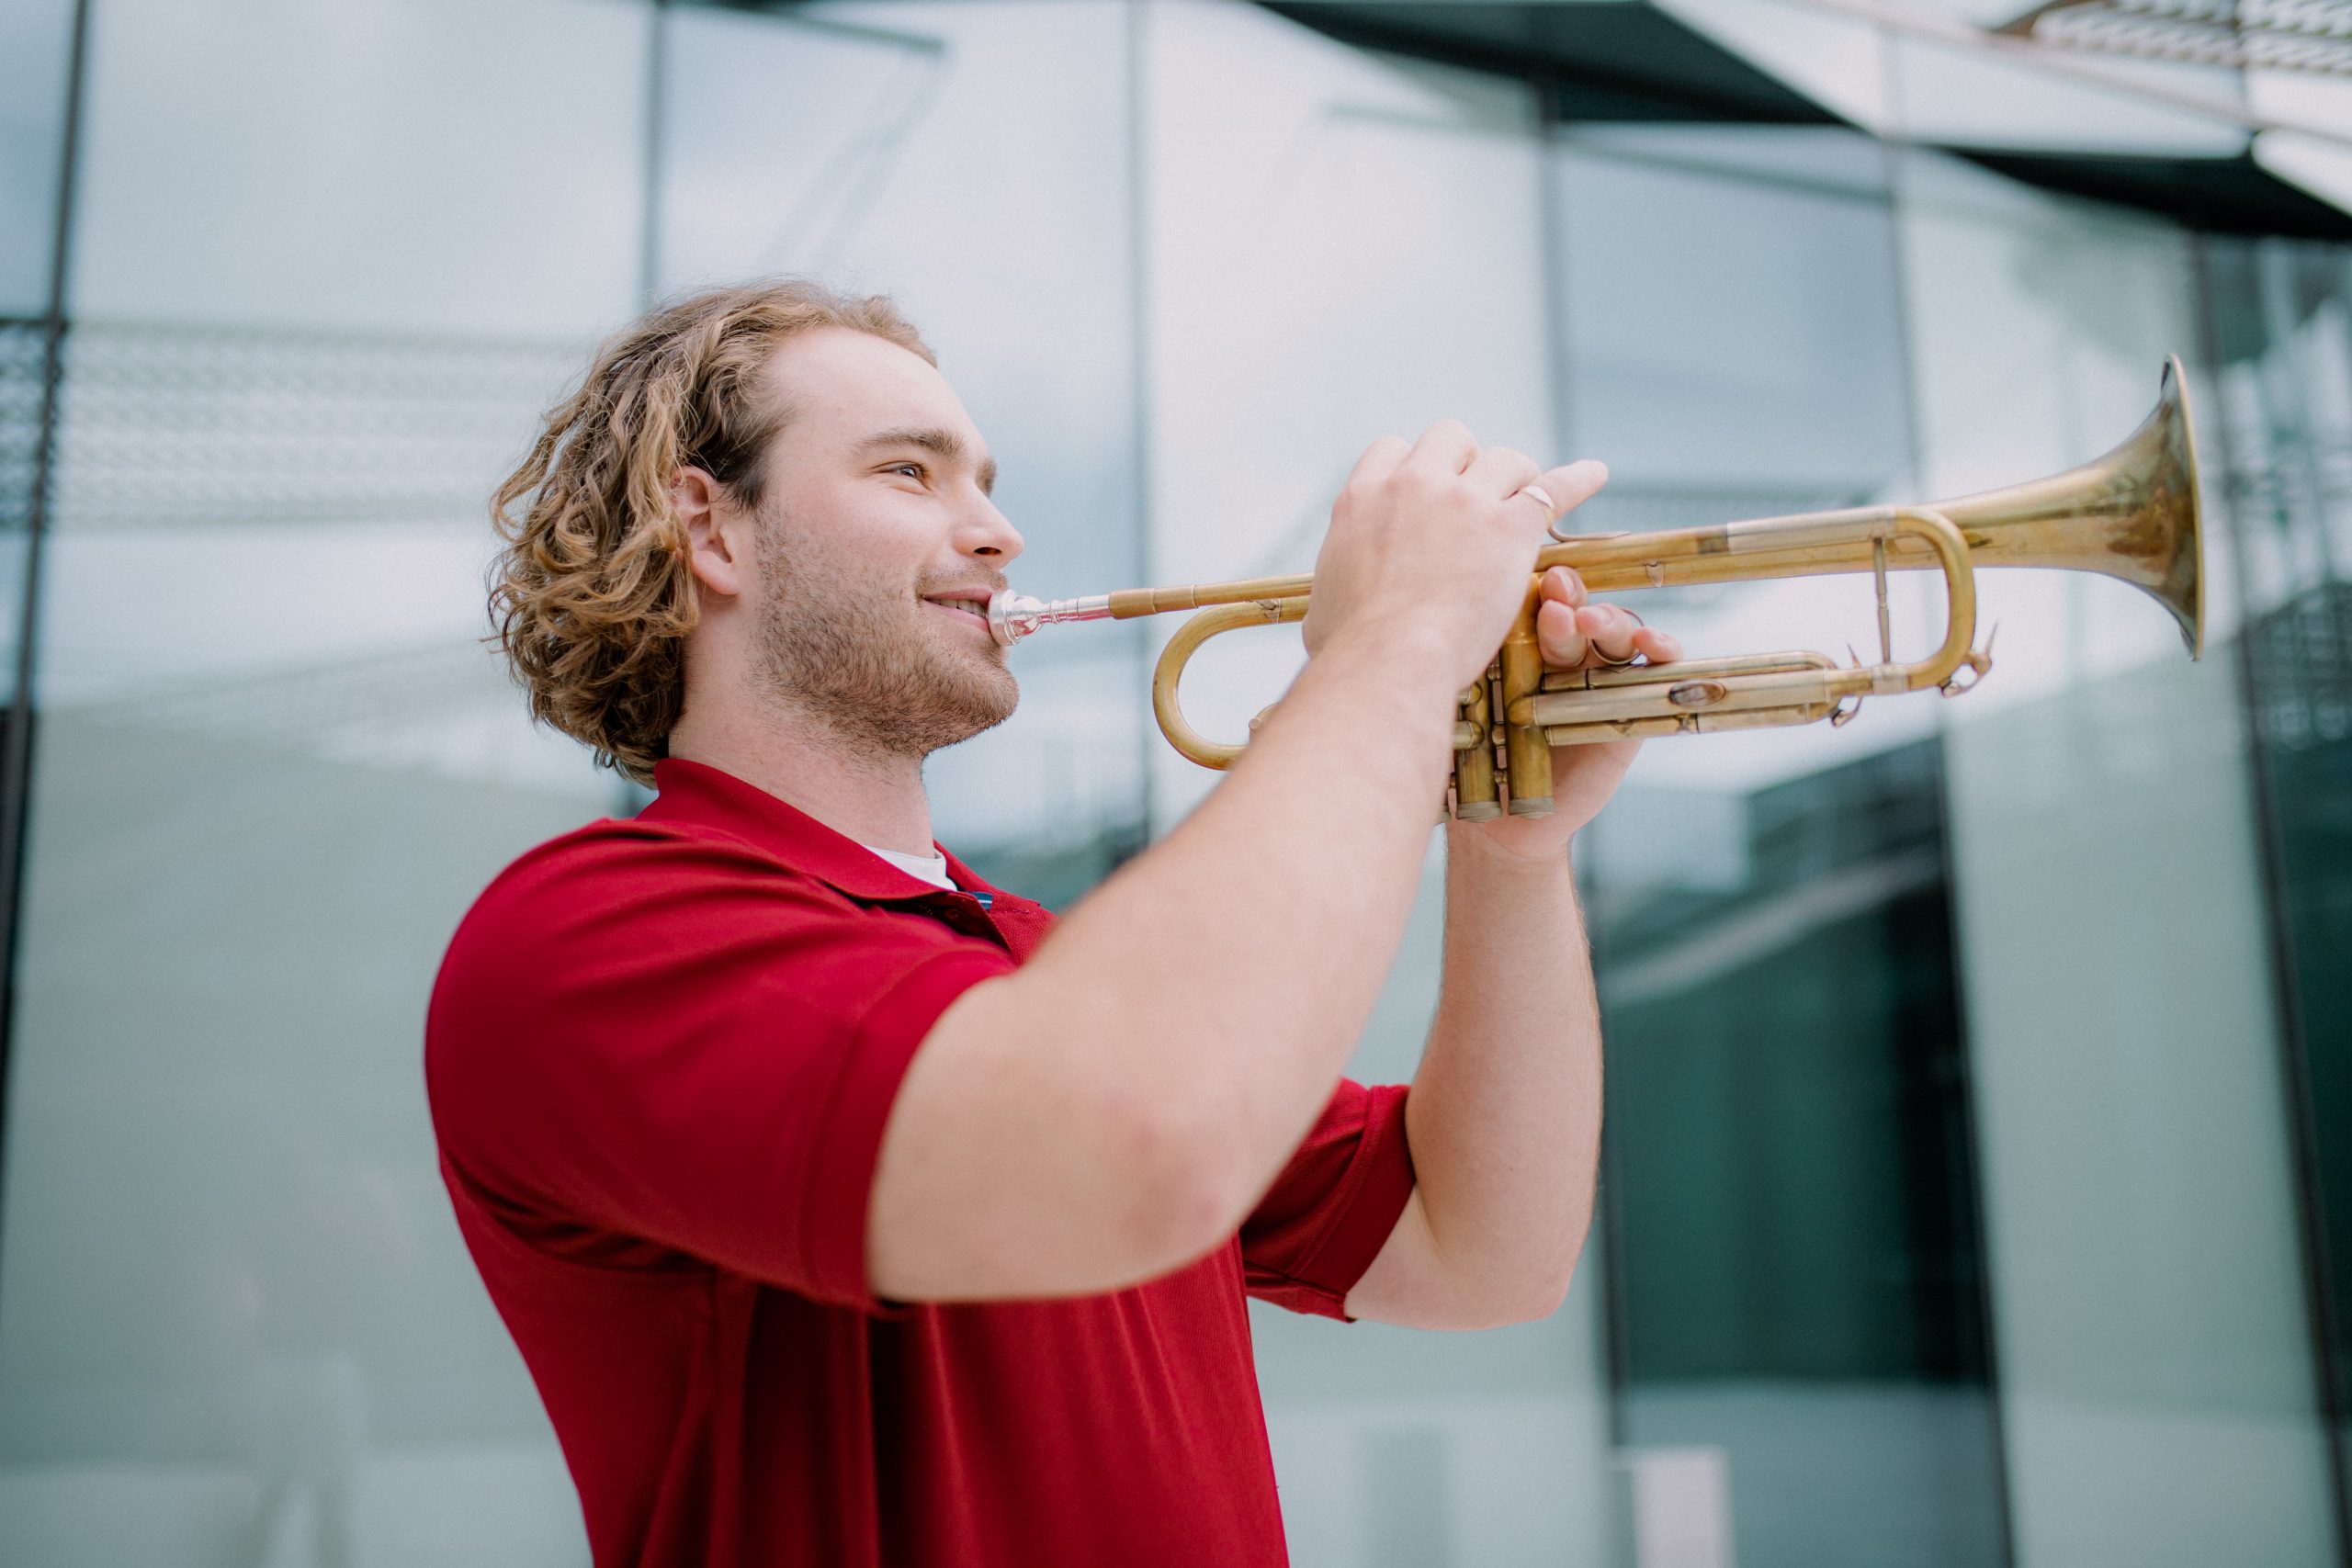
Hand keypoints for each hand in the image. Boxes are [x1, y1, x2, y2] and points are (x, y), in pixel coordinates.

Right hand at [1301, 422, 1609, 691]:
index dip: (1415, 467)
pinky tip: (1595, 475)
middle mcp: (1413, 485)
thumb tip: (1330, 610)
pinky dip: (1578, 479)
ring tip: (1526, 501)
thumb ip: (1335, 589)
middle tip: (1477, 496)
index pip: (1392, 449)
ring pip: (1505, 458)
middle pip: (1449, 437)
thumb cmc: (1351, 650)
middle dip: (1466, 461)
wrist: (1388, 660)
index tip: (1427, 489)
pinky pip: (1555, 488)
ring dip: (1516, 477)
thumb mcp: (1324, 608)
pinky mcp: (1510, 528)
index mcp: (1362, 499)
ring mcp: (1464, 501)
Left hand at [1460, 564, 1682, 859]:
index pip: (1537, 598)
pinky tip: (1651, 646)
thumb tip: (1443, 623)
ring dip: (1609, 621)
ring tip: (1590, 623)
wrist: (1501, 817)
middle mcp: (1564, 653)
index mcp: (1522, 641)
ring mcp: (1599, 678)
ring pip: (1617, 632)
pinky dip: (1661, 651)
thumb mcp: (1464, 706)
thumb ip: (1465, 665)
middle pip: (1578, 610)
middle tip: (1555, 607)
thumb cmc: (1473, 758)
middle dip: (1569, 602)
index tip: (1533, 582)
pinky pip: (1653, 672)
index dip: (1539, 587)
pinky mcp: (1630, 707)